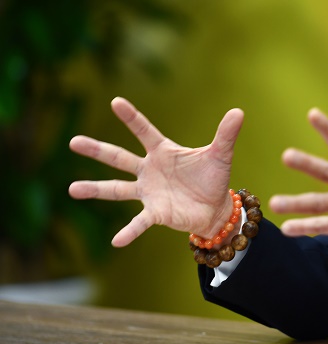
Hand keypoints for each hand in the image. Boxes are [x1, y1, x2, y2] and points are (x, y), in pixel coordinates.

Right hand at [69, 97, 243, 246]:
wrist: (215, 208)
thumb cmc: (213, 178)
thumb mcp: (220, 155)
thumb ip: (226, 135)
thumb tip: (239, 112)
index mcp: (164, 152)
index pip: (144, 131)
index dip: (131, 118)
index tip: (115, 102)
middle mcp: (150, 170)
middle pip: (119, 157)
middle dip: (97, 150)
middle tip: (73, 141)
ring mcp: (148, 192)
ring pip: (117, 188)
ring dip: (95, 189)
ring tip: (72, 188)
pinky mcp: (155, 212)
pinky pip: (138, 222)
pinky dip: (129, 231)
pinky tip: (116, 241)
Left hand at [270, 99, 327, 258]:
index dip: (327, 128)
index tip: (312, 113)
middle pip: (327, 172)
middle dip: (307, 164)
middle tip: (286, 155)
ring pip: (320, 204)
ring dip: (296, 204)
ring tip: (273, 203)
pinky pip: (324, 226)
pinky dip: (305, 227)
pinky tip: (286, 228)